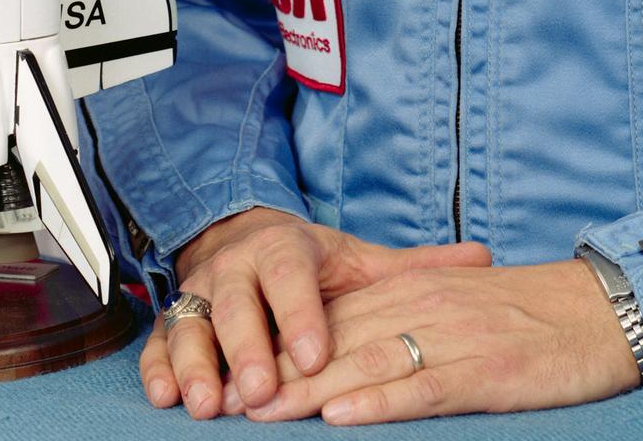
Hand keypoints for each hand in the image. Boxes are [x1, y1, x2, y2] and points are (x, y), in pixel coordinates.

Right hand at [139, 205, 493, 419]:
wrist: (244, 238)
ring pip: (191, 324)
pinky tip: (166, 398)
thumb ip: (415, 267)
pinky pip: (158, 341)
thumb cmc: (309, 263)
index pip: (292, 277)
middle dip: (245, 348)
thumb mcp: (358, 260)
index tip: (316, 354)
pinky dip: (159, 368)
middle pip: (236, 304)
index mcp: (285, 248)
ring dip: (196, 363)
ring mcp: (199, 292)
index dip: (302, 314)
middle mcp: (236, 266)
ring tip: (206, 405)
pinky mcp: (172, 318)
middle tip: (257, 393)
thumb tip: (484, 257)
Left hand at [220, 255, 642, 423]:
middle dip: (277, 373)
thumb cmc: (532, 316)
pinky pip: (420, 389)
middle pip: (335, 342)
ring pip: (366, 364)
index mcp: (417, 288)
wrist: (604, 310)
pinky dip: (378, 404)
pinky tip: (341, 417)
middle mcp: (424, 306)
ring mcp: (452, 338)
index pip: (333, 317)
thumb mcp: (461, 306)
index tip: (232, 372)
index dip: (279, 345)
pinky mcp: (483, 373)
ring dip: (308, 392)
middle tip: (225, 402)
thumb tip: (355, 351)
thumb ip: (409, 317)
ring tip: (260, 414)